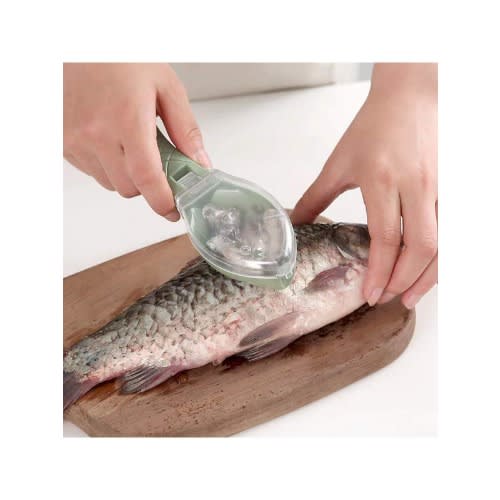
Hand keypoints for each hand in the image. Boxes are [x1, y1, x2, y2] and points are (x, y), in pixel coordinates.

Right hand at [63, 63, 210, 219]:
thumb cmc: (119, 58)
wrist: (76, 44)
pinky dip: (107, 166)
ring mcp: (76, 140)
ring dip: (127, 176)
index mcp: (127, 119)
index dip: (162, 201)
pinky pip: (91, 171)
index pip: (147, 178)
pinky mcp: (62, 142)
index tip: (173, 209)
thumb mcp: (165, 85)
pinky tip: (111, 142)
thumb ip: (185, 128)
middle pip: (129, 188)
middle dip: (148, 185)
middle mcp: (97, 134)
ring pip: (110, 183)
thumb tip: (199, 162)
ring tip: (131, 145)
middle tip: (157, 164)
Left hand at [291, 63, 436, 308]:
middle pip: (421, 247)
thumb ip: (316, 197)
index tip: (370, 294)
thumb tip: (296, 223)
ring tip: (409, 296)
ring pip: (444, 243)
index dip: (379, 272)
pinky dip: (442, 256)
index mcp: (382, 180)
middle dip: (404, 281)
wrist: (412, 94)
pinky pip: (454, 230)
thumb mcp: (339, 162)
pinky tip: (429, 269)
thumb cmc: (375, 125)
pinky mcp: (455, 185)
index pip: (385, 238)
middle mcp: (417, 185)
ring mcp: (441, 186)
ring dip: (428, 276)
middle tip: (387, 298)